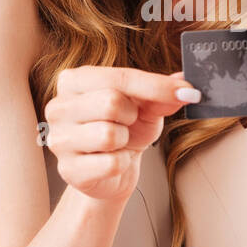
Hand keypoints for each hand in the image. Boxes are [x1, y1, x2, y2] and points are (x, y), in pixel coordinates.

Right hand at [44, 67, 199, 201]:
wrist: (113, 170)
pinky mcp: (68, 170)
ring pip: (108, 134)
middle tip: (127, 123)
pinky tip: (112, 161)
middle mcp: (58, 107)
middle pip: (110, 103)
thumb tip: (184, 85)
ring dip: (125, 140)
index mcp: (74, 80)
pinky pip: (110, 163)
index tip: (187, 91)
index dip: (156, 85)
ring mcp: (59, 139)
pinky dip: (121, 163)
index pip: (119, 77)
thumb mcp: (145, 106)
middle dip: (131, 116)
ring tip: (117, 142)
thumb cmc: (125, 129)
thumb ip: (162, 94)